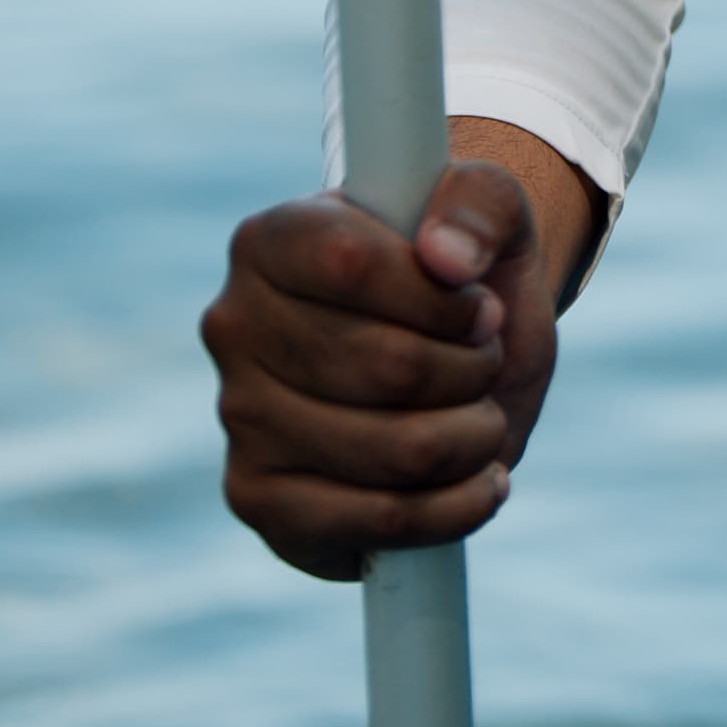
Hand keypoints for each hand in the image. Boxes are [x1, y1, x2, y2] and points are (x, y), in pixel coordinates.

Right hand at [202, 128, 588, 581]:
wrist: (452, 354)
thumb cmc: (465, 275)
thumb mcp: (492, 211)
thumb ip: (481, 204)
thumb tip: (447, 258)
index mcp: (271, 239)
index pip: (352, 265)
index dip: (443, 299)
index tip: (484, 307)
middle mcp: (234, 326)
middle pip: (389, 368)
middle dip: (473, 370)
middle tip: (487, 359)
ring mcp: (237, 418)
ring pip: (395, 452)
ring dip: (474, 436)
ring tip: (483, 413)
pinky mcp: (257, 499)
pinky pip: (375, 521)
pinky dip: (454, 507)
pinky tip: (480, 480)